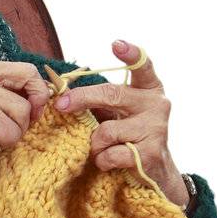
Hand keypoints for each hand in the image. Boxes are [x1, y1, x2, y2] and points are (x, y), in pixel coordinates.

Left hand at [52, 38, 189, 207]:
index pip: (143, 65)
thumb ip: (100, 99)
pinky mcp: (149, 154)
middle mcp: (156, 105)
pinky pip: (110, 154)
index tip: (116, 44)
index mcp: (149, 89)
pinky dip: (102, 160)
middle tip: (61, 104)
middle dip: (82, 98)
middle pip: (111, 94)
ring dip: (94, 143)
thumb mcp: (120, 113)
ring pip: (106, 131)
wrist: (156, 173)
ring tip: (101, 149)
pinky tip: (109, 162)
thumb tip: (59, 89)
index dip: (130, 53)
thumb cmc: (131, 136)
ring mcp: (155, 129)